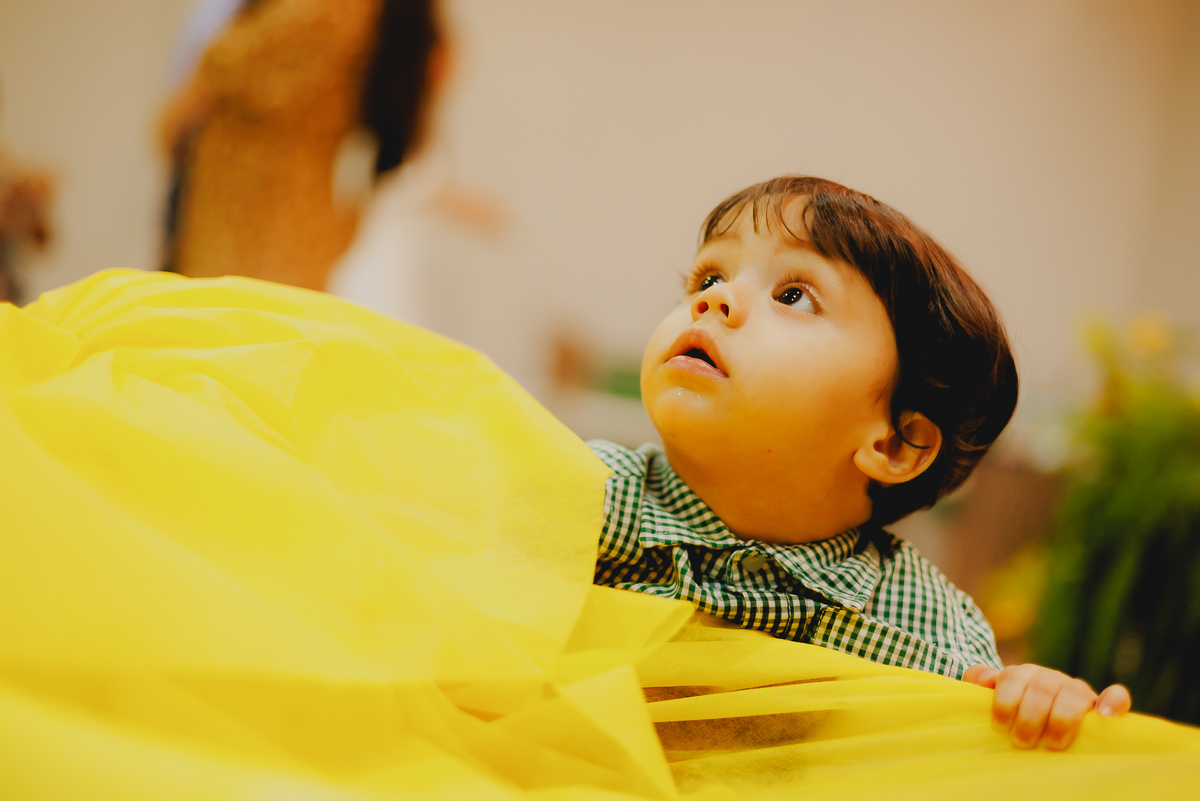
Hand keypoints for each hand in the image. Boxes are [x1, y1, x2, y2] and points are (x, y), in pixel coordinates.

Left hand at [963, 663, 1130, 749]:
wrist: (1035, 714)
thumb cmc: (1011, 711)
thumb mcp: (990, 697)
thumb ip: (981, 681)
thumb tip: (983, 679)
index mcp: (1022, 674)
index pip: (1013, 677)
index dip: (1005, 701)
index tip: (1000, 725)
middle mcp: (1050, 679)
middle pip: (1042, 688)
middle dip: (1030, 717)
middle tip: (1022, 742)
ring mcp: (1076, 690)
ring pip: (1074, 693)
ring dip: (1062, 718)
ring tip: (1051, 743)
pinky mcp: (1099, 705)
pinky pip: (1116, 696)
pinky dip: (1114, 702)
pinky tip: (1105, 716)